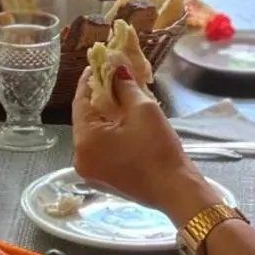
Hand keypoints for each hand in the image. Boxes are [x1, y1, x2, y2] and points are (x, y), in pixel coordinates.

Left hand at [72, 71, 218, 224]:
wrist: (175, 190)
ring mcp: (90, 171)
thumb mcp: (143, 110)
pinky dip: (108, 133)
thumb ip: (125, 87)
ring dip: (104, 116)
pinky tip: (122, 122)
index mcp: (84, 141)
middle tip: (112, 79)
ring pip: (92, 134)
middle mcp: (79, 157)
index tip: (99, 64)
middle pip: (85, 119)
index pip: (80, 102)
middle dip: (98, 98)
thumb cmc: (158, 150)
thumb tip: (117, 70)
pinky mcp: (102, 178)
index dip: (90, 80)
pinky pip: (100, 148)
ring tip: (120, 97)